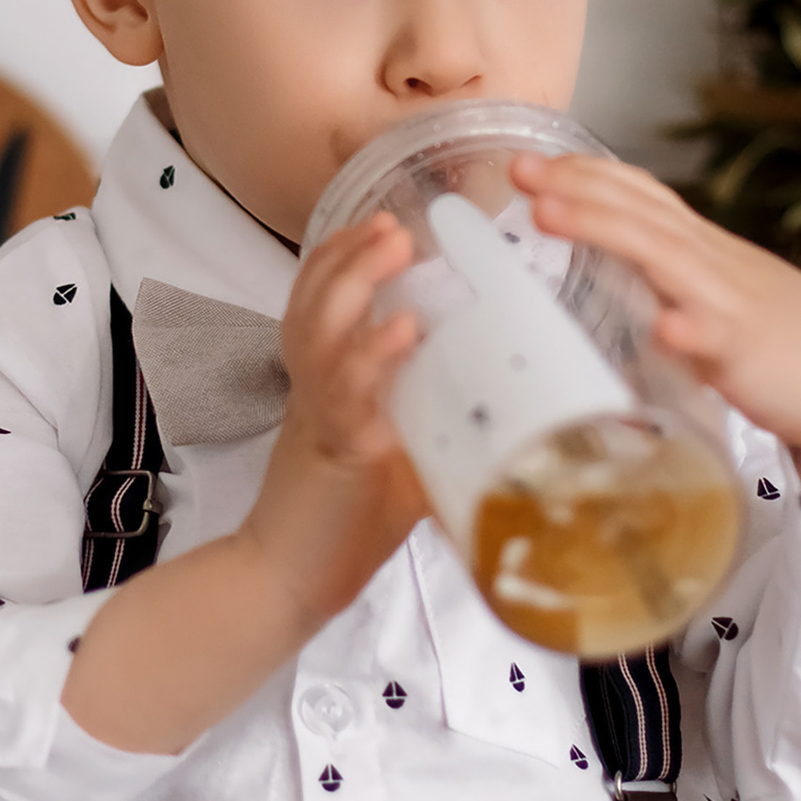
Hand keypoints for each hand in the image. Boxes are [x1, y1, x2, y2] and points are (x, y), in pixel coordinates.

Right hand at [238, 213, 430, 627]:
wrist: (289, 579)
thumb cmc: (346, 522)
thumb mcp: (401, 456)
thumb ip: (440, 424)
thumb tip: (511, 402)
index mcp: (327, 382)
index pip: (321, 301)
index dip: (343, 257)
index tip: (380, 223)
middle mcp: (318, 389)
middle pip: (316, 299)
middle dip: (349, 254)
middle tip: (390, 220)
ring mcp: (322, 415)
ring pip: (322, 329)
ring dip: (355, 281)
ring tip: (391, 244)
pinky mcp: (337, 450)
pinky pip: (347, 392)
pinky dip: (373, 355)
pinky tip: (404, 328)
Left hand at [512, 153, 800, 496]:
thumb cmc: (783, 345)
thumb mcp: (719, 300)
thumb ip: (667, 289)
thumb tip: (606, 288)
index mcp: (704, 252)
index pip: (642, 195)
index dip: (588, 174)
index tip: (533, 162)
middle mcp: (714, 265)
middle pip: (640, 212)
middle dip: (575, 187)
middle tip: (518, 170)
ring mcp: (731, 305)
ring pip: (664, 258)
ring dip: (604, 231)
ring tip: (548, 214)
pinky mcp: (750, 354)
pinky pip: (717, 338)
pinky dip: (688, 330)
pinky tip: (661, 329)